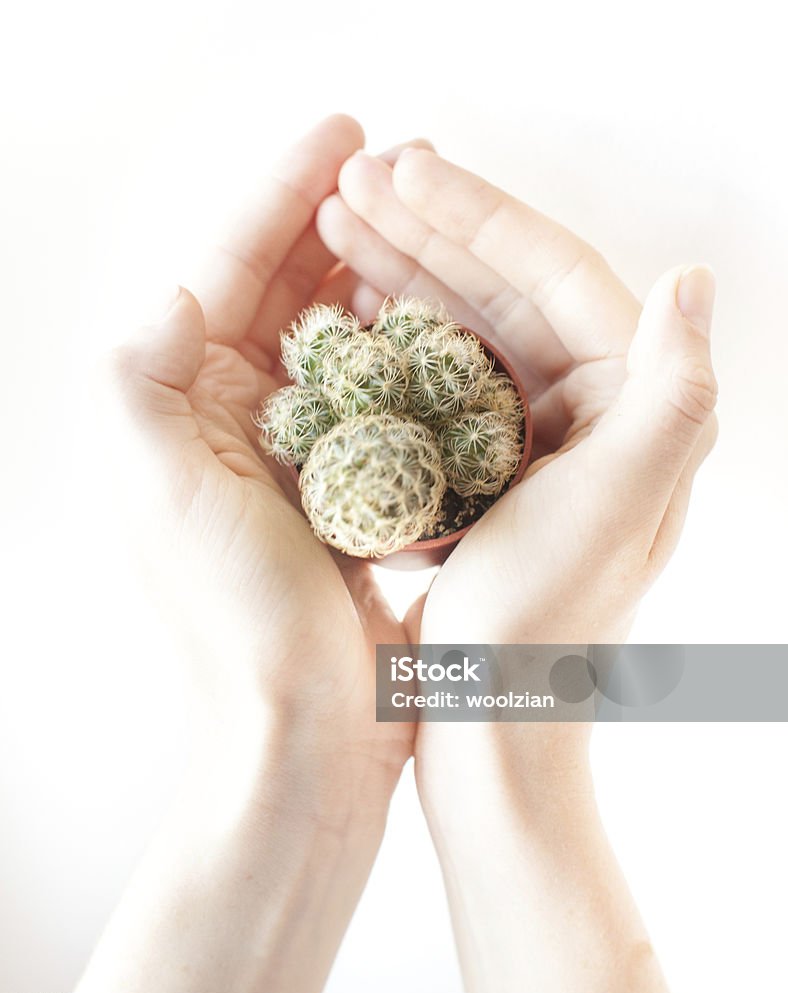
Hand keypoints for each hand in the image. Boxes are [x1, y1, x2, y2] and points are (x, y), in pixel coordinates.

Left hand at [104, 116, 423, 817]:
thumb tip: (177, 290)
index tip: (344, 135)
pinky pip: (386, 390)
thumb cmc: (234, 620)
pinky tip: (450, 310)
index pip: (228, 272)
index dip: (281, 196)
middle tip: (400, 162)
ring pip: (342, 332)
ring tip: (431, 219)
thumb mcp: (161, 493)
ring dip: (382, 272)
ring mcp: (302, 448)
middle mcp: (235, 417)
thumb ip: (141, 380)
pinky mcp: (358, 484)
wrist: (308, 726)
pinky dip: (413, 346)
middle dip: (338, 219)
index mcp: (182, 407)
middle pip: (288, 289)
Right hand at [316, 147, 717, 788]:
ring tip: (334, 224)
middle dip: (427, 228)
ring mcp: (535, 436)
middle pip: (505, 289)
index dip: (475, 213)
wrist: (489, 722)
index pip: (556, 274)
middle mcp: (593, 410)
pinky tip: (349, 306)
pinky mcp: (486, 468)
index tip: (396, 171)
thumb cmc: (544, 627)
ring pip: (466, 325)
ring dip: (403, 270)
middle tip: (348, 184)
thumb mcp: (615, 508)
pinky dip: (397, 337)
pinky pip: (441, 378)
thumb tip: (689, 278)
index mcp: (634, 404)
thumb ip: (673, 393)